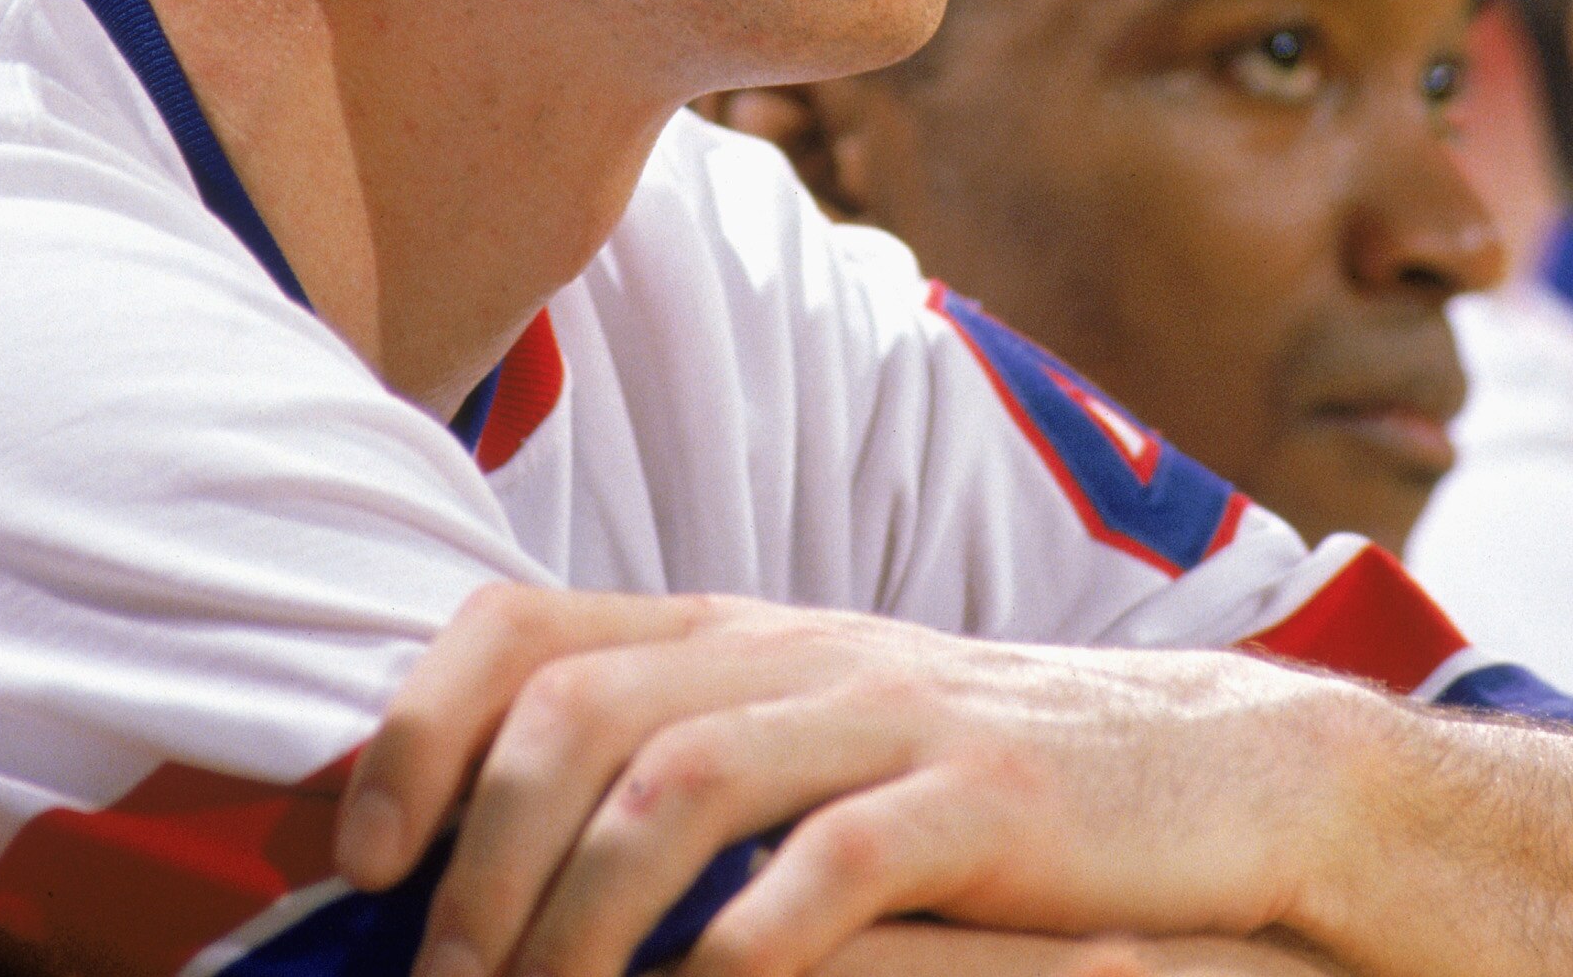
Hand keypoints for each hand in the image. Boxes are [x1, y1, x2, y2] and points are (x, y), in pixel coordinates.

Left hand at [332, 587, 1371, 976]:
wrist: (1213, 772)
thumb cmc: (976, 791)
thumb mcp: (812, 747)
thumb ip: (670, 778)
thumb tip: (480, 876)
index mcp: (731, 634)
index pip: (523, 627)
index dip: (415, 731)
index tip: (359, 862)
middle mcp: (790, 652)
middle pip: (575, 715)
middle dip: (478, 865)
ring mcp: (888, 717)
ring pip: (678, 783)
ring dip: (577, 917)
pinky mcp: (984, 801)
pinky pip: (834, 862)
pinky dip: (743, 945)